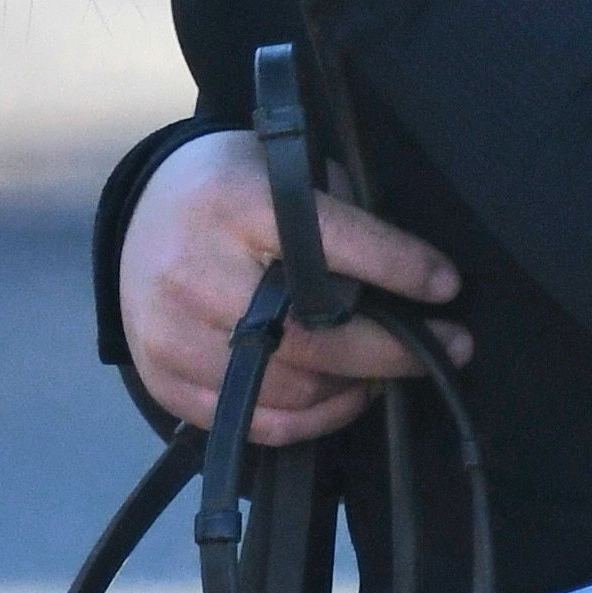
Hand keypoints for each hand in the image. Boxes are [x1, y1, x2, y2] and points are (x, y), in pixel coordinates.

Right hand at [120, 130, 469, 445]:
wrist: (142, 213)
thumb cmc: (230, 188)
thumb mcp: (281, 168)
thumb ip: (337, 212)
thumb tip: (410, 276)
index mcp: (233, 204)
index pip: (332, 243)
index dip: (400, 268)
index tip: (447, 285)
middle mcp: (196, 270)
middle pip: (316, 335)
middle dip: (396, 349)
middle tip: (449, 347)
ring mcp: (173, 333)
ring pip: (294, 390)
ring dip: (356, 387)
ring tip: (388, 369)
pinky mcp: (165, 379)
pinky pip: (259, 424)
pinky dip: (315, 420)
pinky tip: (344, 396)